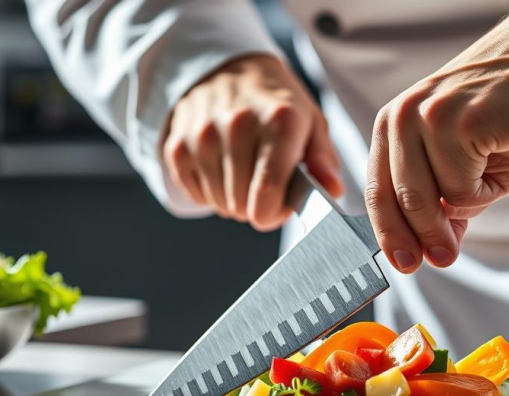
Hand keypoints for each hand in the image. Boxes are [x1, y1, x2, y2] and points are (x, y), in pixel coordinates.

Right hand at [164, 55, 342, 230]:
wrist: (229, 70)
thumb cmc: (276, 104)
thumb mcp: (310, 122)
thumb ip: (322, 158)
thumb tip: (331, 189)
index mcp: (278, 121)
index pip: (266, 194)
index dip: (275, 213)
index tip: (280, 205)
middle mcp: (236, 125)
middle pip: (242, 206)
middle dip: (256, 205)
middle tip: (262, 184)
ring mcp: (201, 136)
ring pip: (220, 204)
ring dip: (233, 199)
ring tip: (243, 173)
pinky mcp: (177, 146)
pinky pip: (197, 196)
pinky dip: (211, 192)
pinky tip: (221, 169)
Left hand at [366, 0, 508, 271]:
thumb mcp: (476, 161)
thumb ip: (449, 200)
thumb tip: (437, 247)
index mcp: (396, 123)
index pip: (379, 191)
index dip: (390, 233)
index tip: (402, 264)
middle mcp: (403, 117)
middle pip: (401, 203)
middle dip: (425, 239)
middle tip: (445, 259)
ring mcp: (429, 118)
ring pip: (435, 201)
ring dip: (468, 203)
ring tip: (493, 166)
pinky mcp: (460, 123)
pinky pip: (463, 189)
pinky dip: (487, 189)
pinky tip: (503, 150)